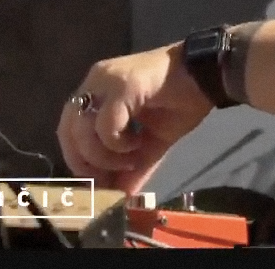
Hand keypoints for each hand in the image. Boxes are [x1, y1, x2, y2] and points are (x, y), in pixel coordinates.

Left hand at [57, 43, 213, 193]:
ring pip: (82, 129)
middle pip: (67, 131)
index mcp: (96, 92)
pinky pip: (105, 124)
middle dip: (87, 162)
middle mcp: (94, 83)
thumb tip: (122, 196)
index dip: (79, 160)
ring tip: (131, 155)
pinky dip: (118, 143)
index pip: (67, 130)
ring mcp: (105, 80)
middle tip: (111, 176)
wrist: (206, 76)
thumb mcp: (151, 144)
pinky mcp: (122, 84)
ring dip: (105, 155)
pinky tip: (138, 142)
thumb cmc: (180, 102)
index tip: (101, 181)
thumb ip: (133, 167)